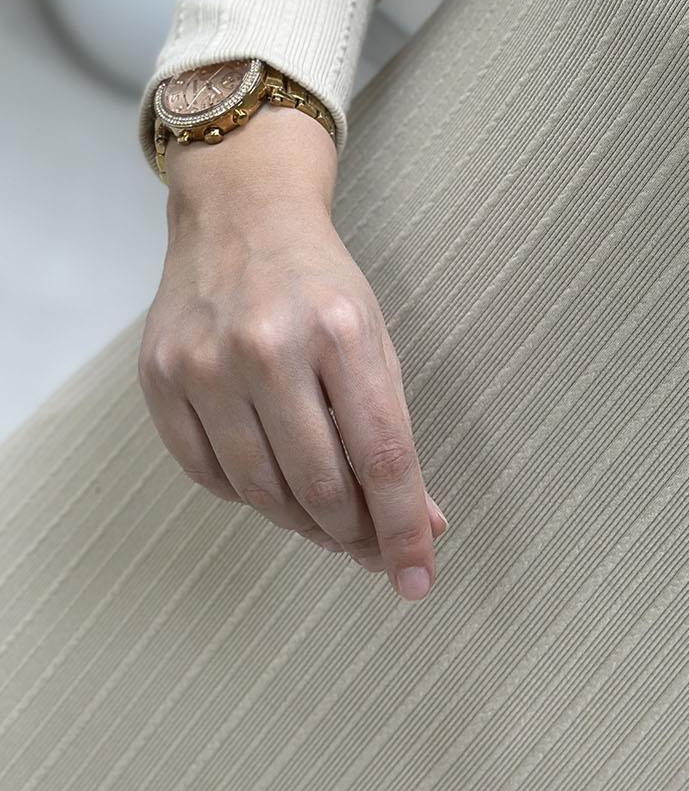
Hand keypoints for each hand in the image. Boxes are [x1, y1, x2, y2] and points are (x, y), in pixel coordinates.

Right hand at [139, 193, 446, 600]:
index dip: (403, 528)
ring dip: (303, 523)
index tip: (419, 577)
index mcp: (339, 330)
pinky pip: (208, 476)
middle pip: (319, 486)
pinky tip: (272, 480)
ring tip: (327, 519)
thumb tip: (426, 526)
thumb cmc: (319, 283)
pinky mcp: (160, 378)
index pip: (380, 456)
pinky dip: (247, 495)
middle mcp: (268, 346)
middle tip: (371, 547)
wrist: (239, 213)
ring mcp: (205, 364)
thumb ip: (394, 431)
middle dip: (353, 534)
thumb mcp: (373, 338)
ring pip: (261, 492)